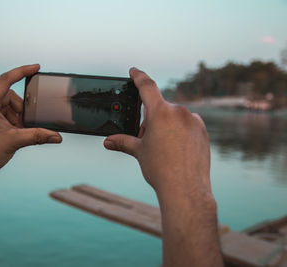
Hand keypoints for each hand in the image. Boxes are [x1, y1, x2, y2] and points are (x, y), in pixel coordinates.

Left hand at [0, 64, 61, 183]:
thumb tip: (57, 136)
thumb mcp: (15, 141)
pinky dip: (8, 120)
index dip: (22, 71)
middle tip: (23, 126)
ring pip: (5, 105)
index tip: (37, 67)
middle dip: (20, 110)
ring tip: (15, 133)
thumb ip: (38, 136)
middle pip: (8, 96)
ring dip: (14, 117)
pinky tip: (9, 133)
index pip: (5, 79)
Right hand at [104, 67, 211, 202]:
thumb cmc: (160, 170)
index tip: (134, 71)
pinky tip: (177, 149)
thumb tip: (107, 141)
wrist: (186, 189)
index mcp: (160, 113)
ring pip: (174, 117)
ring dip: (166, 125)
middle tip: (147, 139)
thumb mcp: (139, 152)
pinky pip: (188, 124)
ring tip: (164, 148)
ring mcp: (193, 120)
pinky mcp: (203, 130)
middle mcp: (178, 112)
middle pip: (160, 108)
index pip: (147, 86)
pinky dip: (180, 131)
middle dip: (152, 120)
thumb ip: (123, 142)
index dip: (138, 76)